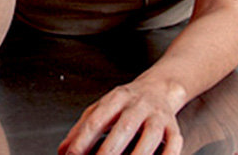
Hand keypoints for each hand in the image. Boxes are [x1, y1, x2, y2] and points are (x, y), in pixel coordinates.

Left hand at [58, 79, 182, 154]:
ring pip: (150, 136)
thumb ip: (81, 130)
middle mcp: (138, 105)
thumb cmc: (125, 104)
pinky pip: (174, 144)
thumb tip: (63, 151)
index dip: (83, 140)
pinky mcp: (173, 128)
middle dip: (109, 151)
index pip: (97, 119)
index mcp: (116, 99)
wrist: (159, 88)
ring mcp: (157, 116)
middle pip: (124, 128)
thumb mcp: (100, 109)